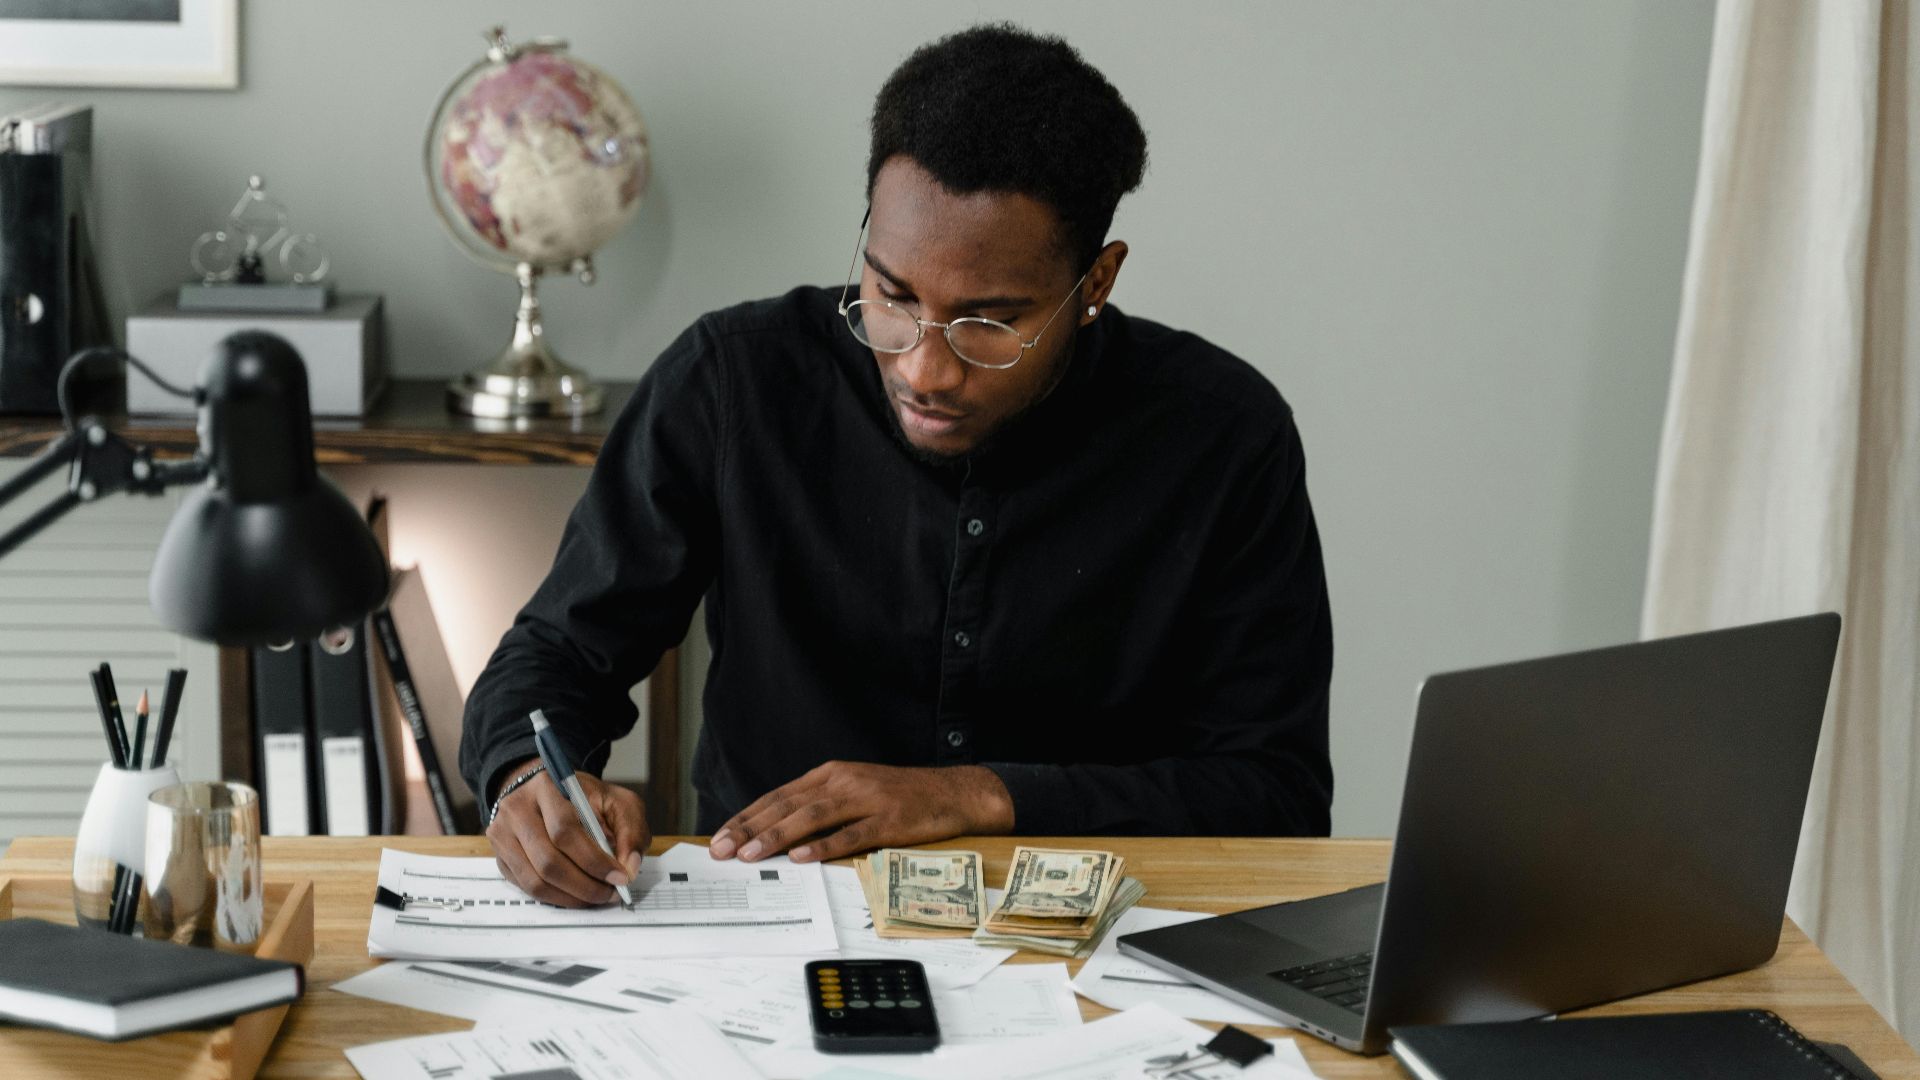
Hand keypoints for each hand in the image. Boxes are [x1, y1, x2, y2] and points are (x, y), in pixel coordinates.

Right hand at [487, 756, 649, 906]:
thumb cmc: (584, 798)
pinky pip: (526, 888)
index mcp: (546, 786)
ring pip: (535, 880)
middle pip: (548, 860)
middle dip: (585, 885)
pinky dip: (556, 898)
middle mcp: (516, 809)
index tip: (619, 877)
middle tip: (610, 894)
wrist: (545, 791)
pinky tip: (576, 895)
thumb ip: (630, 831)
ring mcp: (502, 834)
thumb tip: (628, 868)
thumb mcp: (617, 801)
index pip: (565, 830)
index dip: (594, 860)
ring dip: (571, 897)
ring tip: (596, 897)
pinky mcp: (500, 856)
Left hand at [709, 762, 1013, 863]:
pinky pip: (851, 834)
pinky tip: (803, 856)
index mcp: (830, 774)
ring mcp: (866, 799)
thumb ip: (819, 806)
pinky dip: (824, 845)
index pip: (777, 797)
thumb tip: (776, 834)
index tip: (719, 838)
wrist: (952, 792)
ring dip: (778, 836)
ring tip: (751, 855)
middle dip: (750, 829)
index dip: (746, 817)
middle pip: (787, 805)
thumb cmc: (899, 797)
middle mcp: (843, 782)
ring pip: (813, 817)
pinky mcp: (888, 819)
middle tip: (721, 850)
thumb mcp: (854, 791)